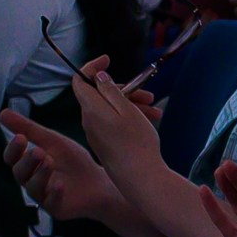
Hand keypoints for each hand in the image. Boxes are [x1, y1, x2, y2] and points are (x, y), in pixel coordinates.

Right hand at [0, 108, 128, 225]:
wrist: (99, 181)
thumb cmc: (73, 161)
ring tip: (50, 162)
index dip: (13, 149)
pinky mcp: (57, 208)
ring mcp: (43, 196)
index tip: (21, 138)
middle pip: (19, 173)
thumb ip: (29, 128)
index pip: (12, 158)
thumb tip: (3, 113)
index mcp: (29, 165)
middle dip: (27, 161)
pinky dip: (54, 193)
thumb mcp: (52, 141)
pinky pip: (50, 203)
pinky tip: (59, 185)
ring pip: (32, 188)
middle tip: (39, 152)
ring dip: (40, 174)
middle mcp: (32, 181)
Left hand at [68, 56, 162, 174]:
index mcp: (91, 109)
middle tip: (148, 95)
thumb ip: (111, 90)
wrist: (140, 178)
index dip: (92, 67)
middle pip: (100, 95)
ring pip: (111, 110)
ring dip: (132, 105)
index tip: (108, 59)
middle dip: (125, 90)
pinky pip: (113, 123)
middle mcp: (89, 121)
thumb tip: (98, 77)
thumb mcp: (127, 110)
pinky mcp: (104, 144)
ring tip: (155, 112)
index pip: (80, 80)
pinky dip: (129, 118)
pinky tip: (149, 122)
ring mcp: (96, 134)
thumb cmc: (136, 142)